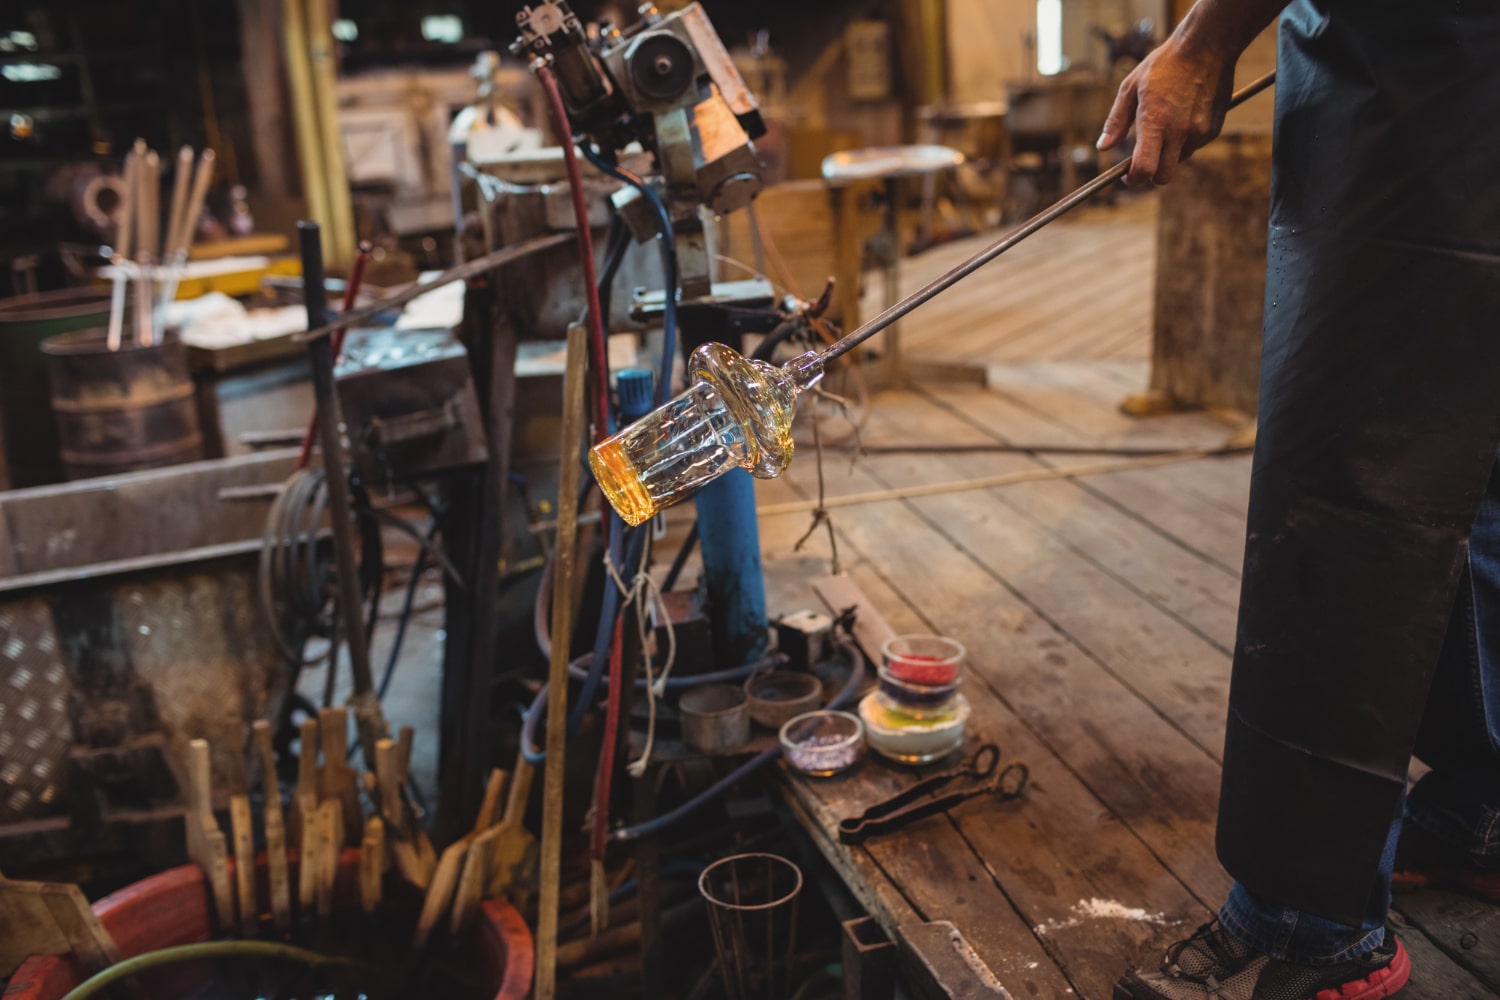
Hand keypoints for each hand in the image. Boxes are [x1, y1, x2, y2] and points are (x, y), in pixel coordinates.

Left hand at [1097, 37, 1235, 186]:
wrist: (1207, 46)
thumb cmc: (1164, 64)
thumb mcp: (1131, 87)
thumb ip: (1116, 121)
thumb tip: (1103, 147)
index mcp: (1154, 123)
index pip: (1144, 170)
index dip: (1134, 179)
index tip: (1129, 174)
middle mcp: (1179, 133)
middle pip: (1163, 177)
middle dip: (1151, 174)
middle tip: (1144, 160)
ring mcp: (1199, 133)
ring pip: (1179, 161)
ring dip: (1169, 154)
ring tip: (1166, 125)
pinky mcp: (1213, 129)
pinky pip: (1194, 146)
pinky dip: (1186, 140)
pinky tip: (1183, 116)